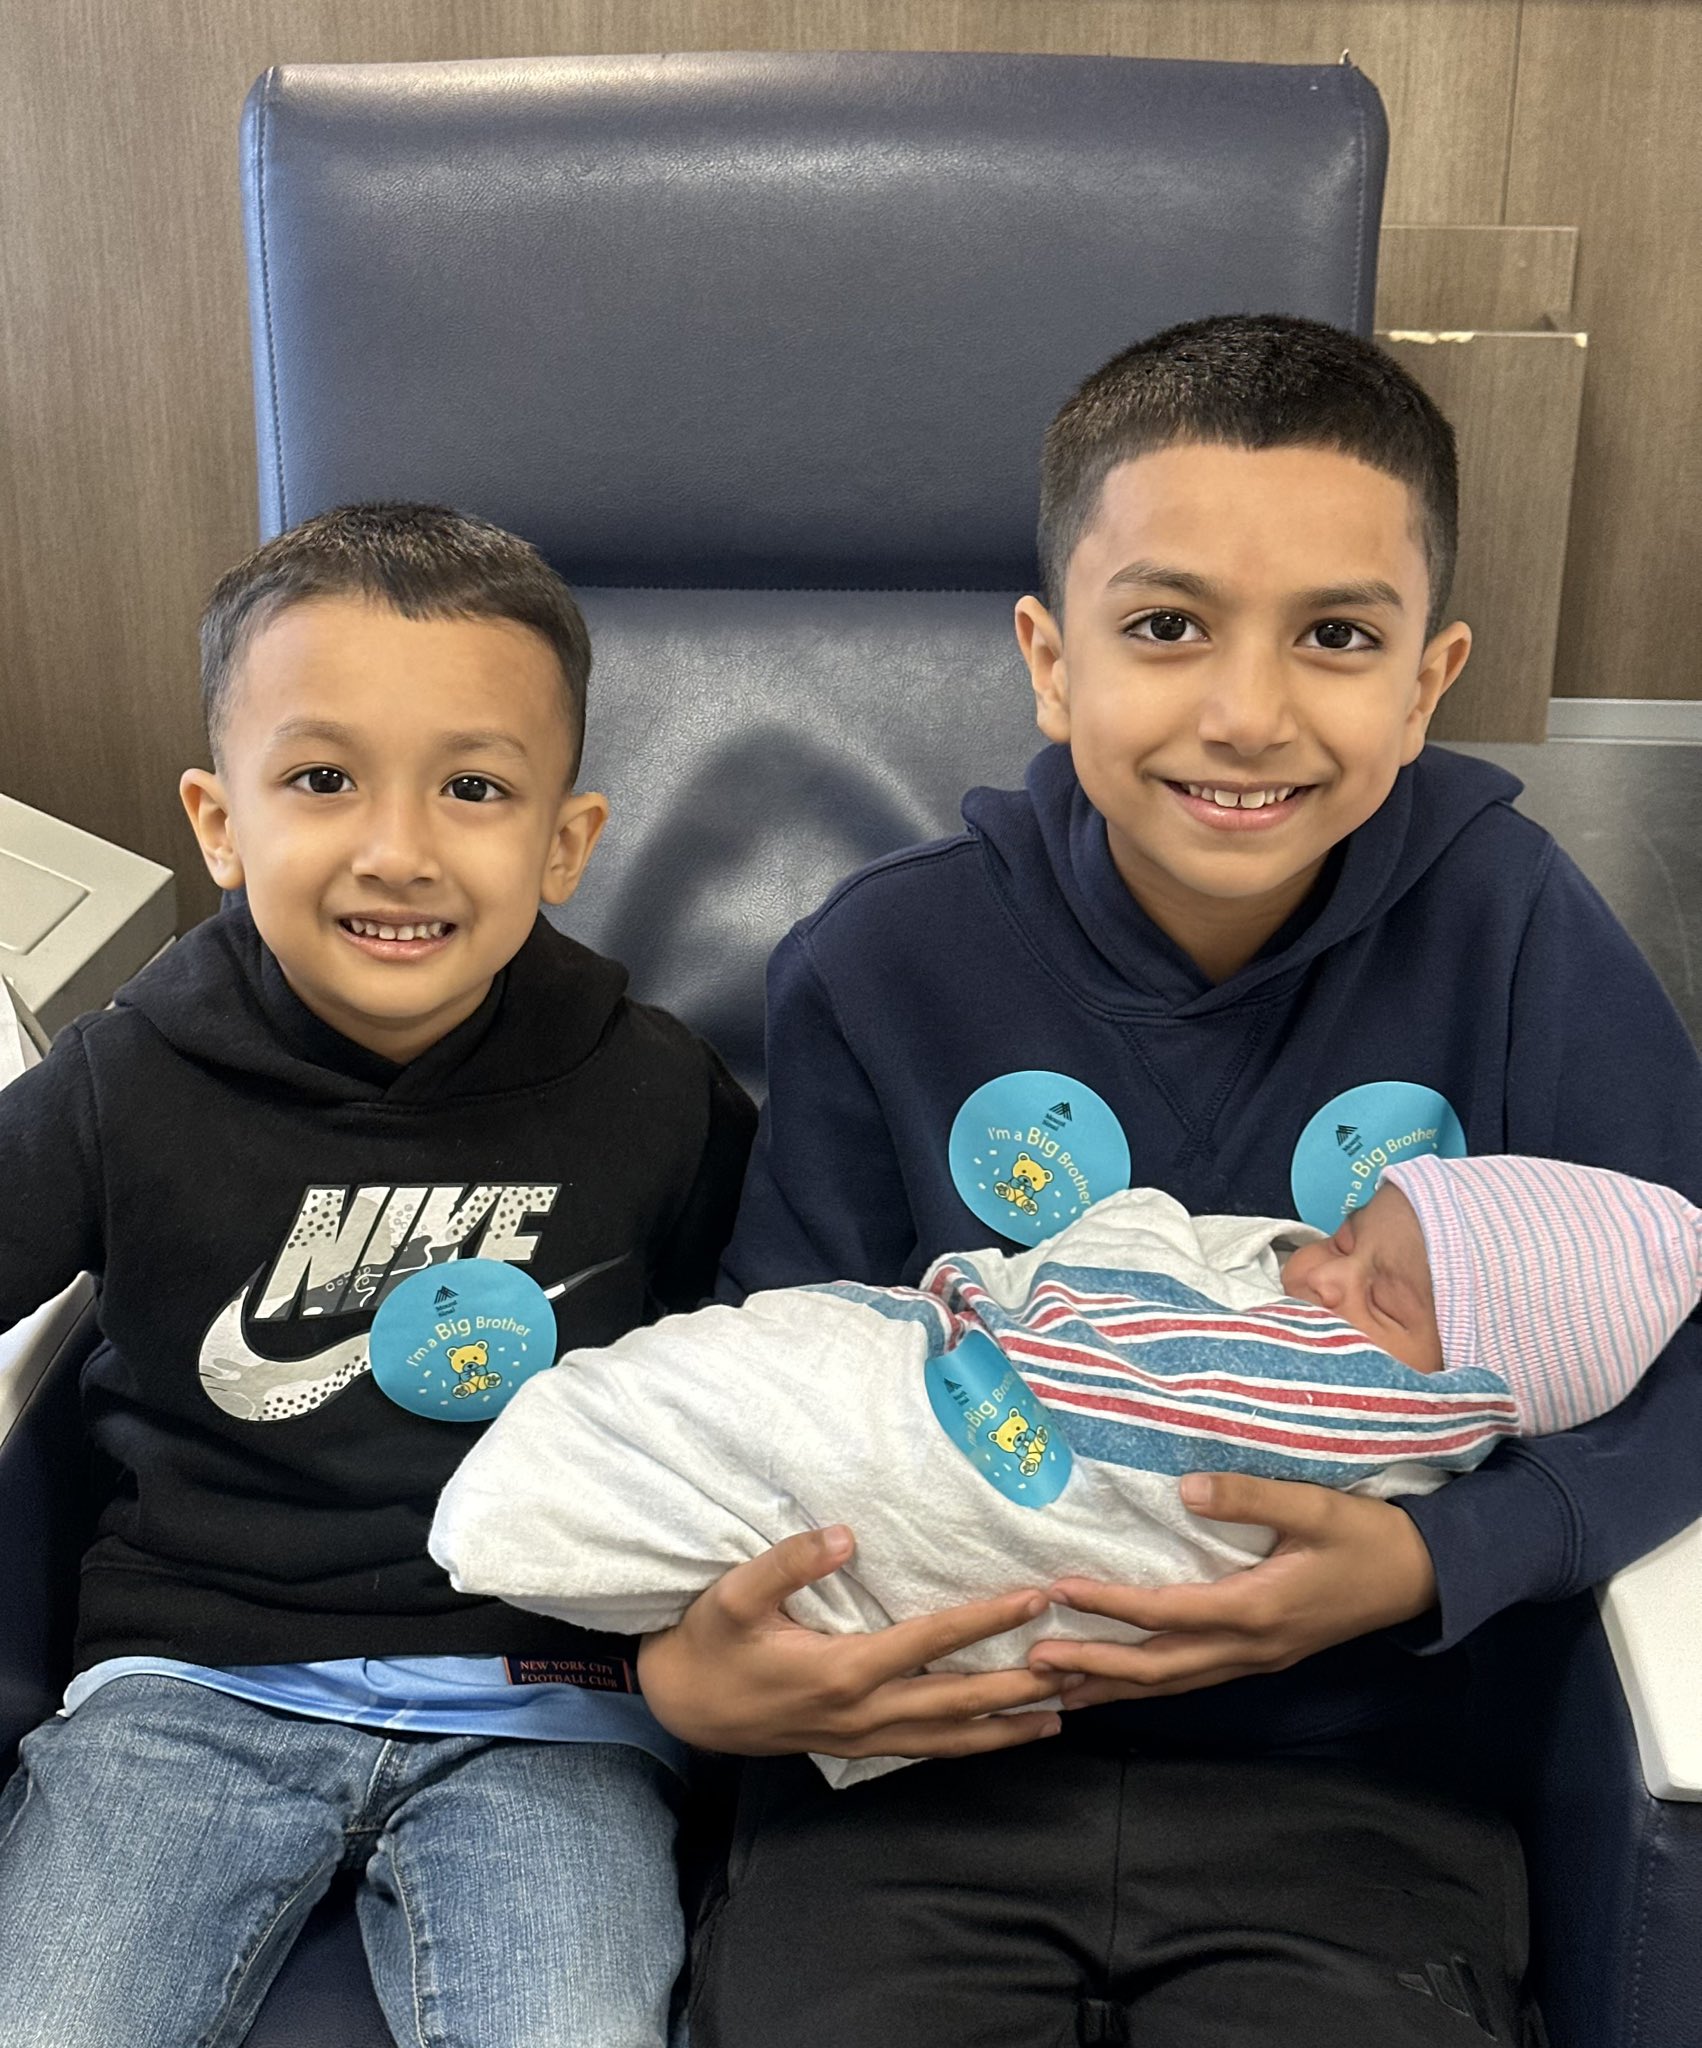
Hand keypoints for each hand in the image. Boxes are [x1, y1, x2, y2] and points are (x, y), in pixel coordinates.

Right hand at [637, 1524, 1064, 1757]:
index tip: (1035, 1600)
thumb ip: (788, 1563)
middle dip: (1021, 1682)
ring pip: (951, 1738)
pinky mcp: (860, 1745)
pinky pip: (929, 1749)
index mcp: (842, 1671)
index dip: (986, 1620)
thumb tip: (844, 1535)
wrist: (684, 1708)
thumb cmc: (711, 1643)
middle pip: (959, 1701)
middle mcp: (864, 1713)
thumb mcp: (734, 1595)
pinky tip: (1004, 1735)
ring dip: (1008, 1725)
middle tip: (1078, 1664)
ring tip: (1064, 1713)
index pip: (931, 1641)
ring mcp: (864, 1737)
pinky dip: (974, 1744)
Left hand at [1028, 1473, 1437, 1704]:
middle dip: (1094, 1666)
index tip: (1060, 1590)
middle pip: (1159, 1670)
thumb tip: (1188, 1489)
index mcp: (1257, 1610)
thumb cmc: (1367, 1535)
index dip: (1110, 1605)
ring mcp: (1255, 1659)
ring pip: (1172, 1684)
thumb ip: (1251, 1495)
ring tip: (1057, 1686)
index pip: (1167, 1615)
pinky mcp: (1261, 1656)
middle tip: (1032, 1663)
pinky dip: (1149, 1684)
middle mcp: (1249, 1647)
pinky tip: (1119, 1681)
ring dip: (1114, 1684)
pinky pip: (1192, 1678)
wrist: (1422, 1577)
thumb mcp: (1315, 1506)